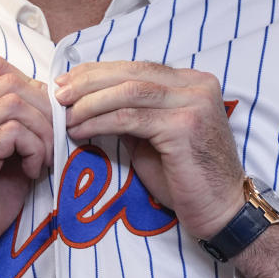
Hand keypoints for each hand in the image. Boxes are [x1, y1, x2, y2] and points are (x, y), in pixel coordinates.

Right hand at [0, 56, 52, 277]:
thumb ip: (20, 128)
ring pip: (15, 104)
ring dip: (41, 132)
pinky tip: (32, 171)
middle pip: (11, 81)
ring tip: (41, 159)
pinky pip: (13, 132)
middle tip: (52, 141)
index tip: (42, 118)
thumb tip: (56, 107)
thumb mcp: (2, 156)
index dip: (30, 85)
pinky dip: (33, 149)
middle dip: (44, 110)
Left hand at [55, 60, 247, 241]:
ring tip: (66, 115)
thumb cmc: (186, 178)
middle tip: (59, 94)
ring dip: (90, 102)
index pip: (138, 67)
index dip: (98, 71)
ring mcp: (194, 103)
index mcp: (192, 82)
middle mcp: (197, 85)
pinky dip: (100, 122)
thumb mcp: (155, 136)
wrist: (220, 210)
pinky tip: (81, 130)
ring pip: (129, 92)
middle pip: (132, 73)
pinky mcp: (184, 126)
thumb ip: (133, 114)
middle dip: (89, 82)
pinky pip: (130, 119)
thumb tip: (90, 101)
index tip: (68, 81)